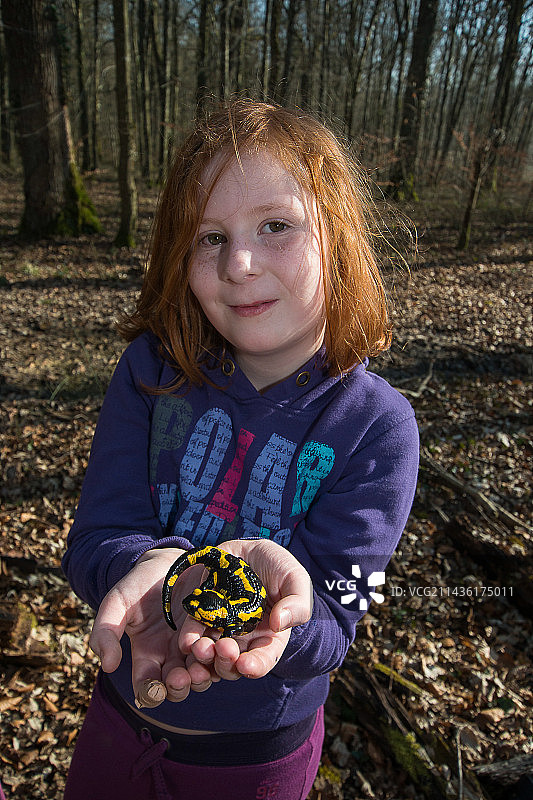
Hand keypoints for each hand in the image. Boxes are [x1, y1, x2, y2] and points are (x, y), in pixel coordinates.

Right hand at [89, 548, 220, 706]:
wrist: (167, 560)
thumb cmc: (138, 583)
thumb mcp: (117, 603)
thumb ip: (106, 632)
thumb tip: (108, 666)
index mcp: (147, 657)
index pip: (148, 688)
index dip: (152, 693)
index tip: (156, 688)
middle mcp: (173, 657)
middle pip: (178, 686)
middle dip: (181, 686)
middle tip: (183, 677)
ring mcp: (196, 645)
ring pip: (202, 673)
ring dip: (203, 674)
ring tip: (203, 664)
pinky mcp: (215, 631)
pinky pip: (221, 651)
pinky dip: (222, 655)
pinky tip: (221, 648)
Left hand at [178, 539, 312, 681]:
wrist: (250, 549)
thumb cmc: (277, 567)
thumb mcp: (294, 580)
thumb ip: (297, 604)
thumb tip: (280, 624)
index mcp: (269, 636)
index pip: (263, 659)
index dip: (256, 666)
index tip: (246, 665)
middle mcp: (243, 638)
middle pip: (233, 663)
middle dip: (227, 662)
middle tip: (225, 648)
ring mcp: (220, 628)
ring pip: (210, 654)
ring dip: (204, 656)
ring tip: (202, 648)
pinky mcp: (202, 614)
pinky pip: (192, 632)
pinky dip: (189, 639)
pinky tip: (187, 642)